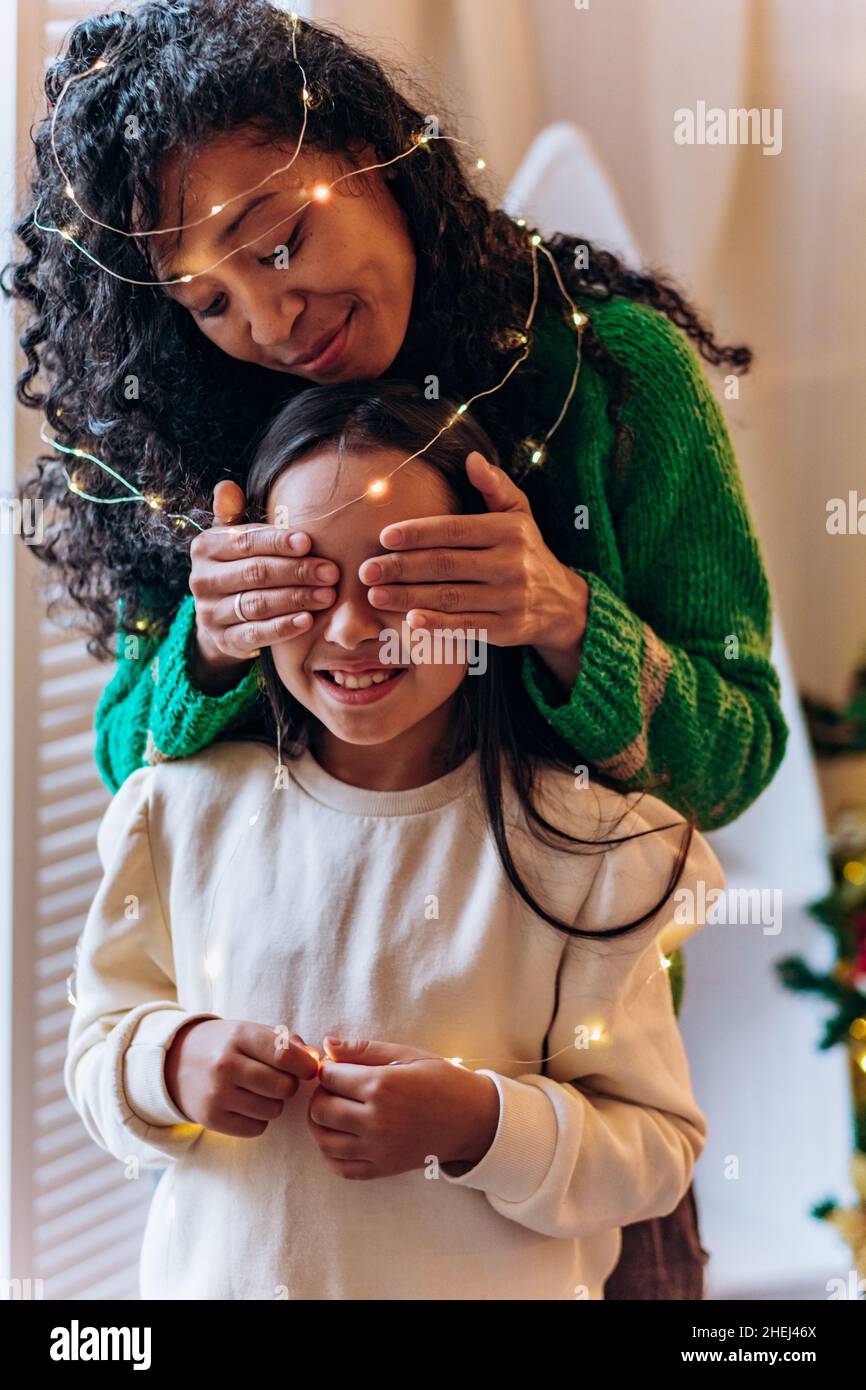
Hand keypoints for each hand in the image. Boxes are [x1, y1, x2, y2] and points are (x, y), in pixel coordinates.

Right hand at [164, 1019, 318, 1137]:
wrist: (175, 1063)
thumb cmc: (225, 1045)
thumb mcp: (251, 1031)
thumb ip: (287, 1042)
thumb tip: (316, 1060)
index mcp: (239, 1035)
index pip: (286, 1055)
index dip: (306, 1066)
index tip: (308, 1069)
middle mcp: (225, 1065)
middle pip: (283, 1086)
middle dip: (289, 1085)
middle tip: (279, 1080)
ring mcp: (216, 1094)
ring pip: (273, 1110)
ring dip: (274, 1103)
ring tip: (259, 1091)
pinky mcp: (210, 1119)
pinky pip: (257, 1129)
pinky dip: (259, 1120)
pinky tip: (247, 1105)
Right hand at [187, 480, 339, 691]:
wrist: (219, 618)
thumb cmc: (236, 568)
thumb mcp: (231, 540)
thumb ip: (232, 515)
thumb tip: (227, 486)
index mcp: (205, 548)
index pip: (244, 542)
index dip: (277, 542)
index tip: (308, 542)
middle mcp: (202, 580)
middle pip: (255, 573)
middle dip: (297, 571)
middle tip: (331, 572)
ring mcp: (211, 613)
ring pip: (258, 604)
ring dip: (296, 598)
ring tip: (327, 595)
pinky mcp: (224, 641)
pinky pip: (256, 634)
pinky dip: (283, 627)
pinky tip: (307, 620)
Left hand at [305, 1037, 499, 1179]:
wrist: (472, 1120)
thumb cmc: (441, 1081)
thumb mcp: (406, 1055)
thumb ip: (364, 1049)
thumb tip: (327, 1044)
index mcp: (382, 1086)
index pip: (329, 1077)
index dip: (328, 1069)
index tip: (337, 1067)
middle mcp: (376, 1119)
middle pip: (320, 1109)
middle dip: (320, 1094)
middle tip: (334, 1088)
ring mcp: (378, 1148)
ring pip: (324, 1140)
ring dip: (319, 1124)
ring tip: (333, 1110)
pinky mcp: (382, 1168)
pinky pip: (340, 1167)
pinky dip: (329, 1154)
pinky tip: (338, 1137)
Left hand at [357, 452, 589, 688]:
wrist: (562, 603)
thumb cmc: (527, 551)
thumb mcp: (519, 514)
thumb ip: (494, 486)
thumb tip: (471, 458)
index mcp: (508, 531)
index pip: (455, 530)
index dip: (418, 532)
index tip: (385, 536)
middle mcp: (510, 564)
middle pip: (446, 565)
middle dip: (401, 567)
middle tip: (367, 569)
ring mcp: (509, 599)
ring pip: (450, 597)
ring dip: (407, 597)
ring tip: (375, 594)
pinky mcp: (506, 629)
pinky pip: (465, 626)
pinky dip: (437, 624)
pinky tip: (409, 619)